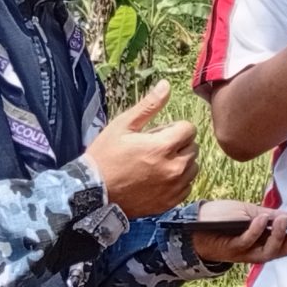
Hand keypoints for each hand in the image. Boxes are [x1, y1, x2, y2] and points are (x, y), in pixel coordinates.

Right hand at [85, 81, 199, 217]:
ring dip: (181, 162)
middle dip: (178, 143)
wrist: (93, 193)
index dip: (174, 128)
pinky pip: (187, 185)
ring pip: (192, 166)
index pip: (189, 129)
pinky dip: (178, 180)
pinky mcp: (171, 201)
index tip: (159, 133)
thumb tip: (166, 85)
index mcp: (163, 146)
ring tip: (157, 163)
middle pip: (192, 147)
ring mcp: (174, 186)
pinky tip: (159, 178)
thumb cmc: (105, 156)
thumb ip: (148, 106)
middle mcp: (174, 167)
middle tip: (155, 148)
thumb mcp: (122, 126)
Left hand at [186, 200, 286, 263]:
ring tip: (284, 218)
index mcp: (269, 238)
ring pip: (270, 250)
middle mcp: (261, 249)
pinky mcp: (232, 250)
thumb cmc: (222, 217)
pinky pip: (248, 242)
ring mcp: (247, 252)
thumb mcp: (250, 212)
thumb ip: (270, 216)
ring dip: (279, 235)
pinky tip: (260, 220)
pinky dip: (256, 231)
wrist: (193, 224)